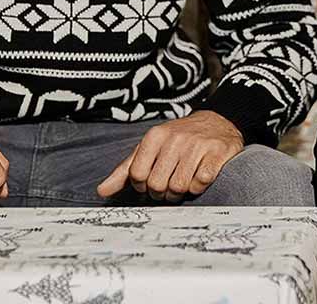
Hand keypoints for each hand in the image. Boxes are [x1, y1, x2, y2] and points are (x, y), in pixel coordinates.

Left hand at [96, 110, 242, 201]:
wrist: (215, 122)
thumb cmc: (177, 139)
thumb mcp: (150, 148)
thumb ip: (125, 169)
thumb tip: (101, 191)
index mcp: (154, 136)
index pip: (137, 174)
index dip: (141, 186)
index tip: (148, 182)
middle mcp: (174, 139)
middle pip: (157, 184)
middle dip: (161, 193)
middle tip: (167, 186)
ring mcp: (196, 146)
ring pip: (179, 187)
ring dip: (179, 193)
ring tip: (181, 183)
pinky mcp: (215, 154)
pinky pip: (201, 183)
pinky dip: (198, 187)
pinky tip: (197, 178)